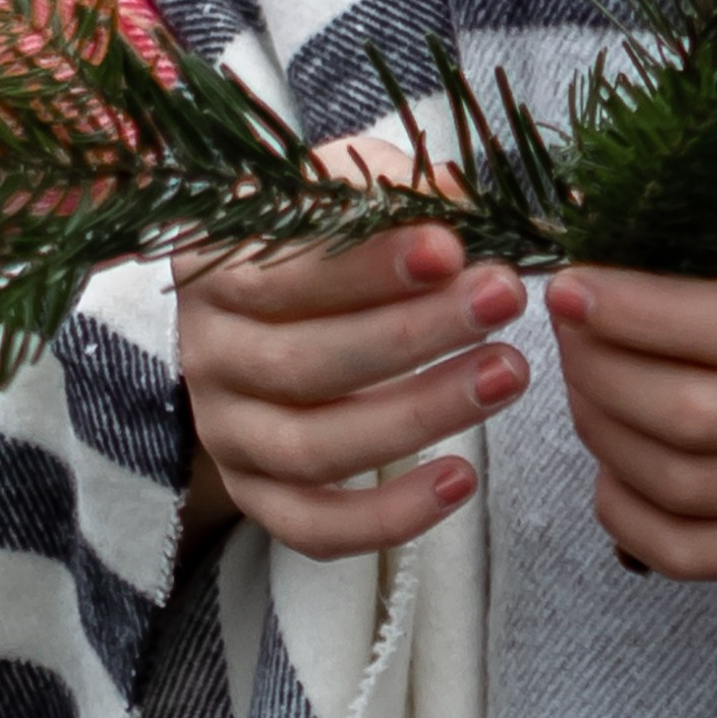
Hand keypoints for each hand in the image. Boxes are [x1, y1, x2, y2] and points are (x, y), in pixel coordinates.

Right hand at [173, 144, 528, 560]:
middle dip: (417, 335)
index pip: (287, 271)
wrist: (255, 314)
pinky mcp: (254, 495)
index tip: (453, 250)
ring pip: (317, 446)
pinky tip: (460, 479)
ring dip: (420, 415)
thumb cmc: (308, 240)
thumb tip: (461, 203)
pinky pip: (312, 528)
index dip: (371, 265)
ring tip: (508, 374)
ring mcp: (226, 433)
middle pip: (308, 362)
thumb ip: (389, 190)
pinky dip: (386, 517)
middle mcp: (209, 354)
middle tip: (504, 299)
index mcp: (215, 268)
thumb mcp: (334, 192)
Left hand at [545, 243, 716, 579]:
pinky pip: (705, 556)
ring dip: (606, 435)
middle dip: (603, 372)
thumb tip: (626, 236)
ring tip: (581, 387)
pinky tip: (608, 472)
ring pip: (688, 487)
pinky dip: (632, 520)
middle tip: (567, 330)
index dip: (637, 311)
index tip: (572, 284)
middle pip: (697, 416)